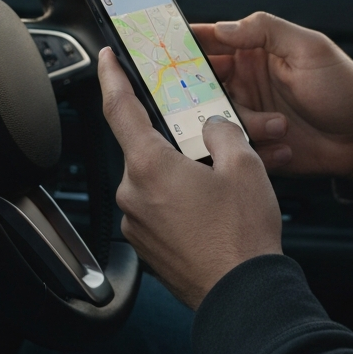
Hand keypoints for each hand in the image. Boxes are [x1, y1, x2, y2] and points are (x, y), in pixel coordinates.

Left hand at [98, 47, 281, 308]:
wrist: (242, 294)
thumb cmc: (242, 235)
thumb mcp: (245, 166)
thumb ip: (223, 132)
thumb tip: (213, 126)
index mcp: (150, 166)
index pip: (120, 110)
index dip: (111, 78)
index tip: (106, 59)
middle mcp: (133, 194)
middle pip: (148, 148)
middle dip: (178, 141)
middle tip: (211, 142)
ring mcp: (138, 223)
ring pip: (158, 180)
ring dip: (184, 174)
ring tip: (225, 186)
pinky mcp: (148, 246)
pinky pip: (161, 209)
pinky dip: (183, 201)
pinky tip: (215, 210)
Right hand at [193, 12, 352, 189]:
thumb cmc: (345, 89)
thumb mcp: (311, 49)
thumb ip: (267, 31)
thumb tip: (223, 26)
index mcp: (255, 52)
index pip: (208, 43)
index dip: (182, 45)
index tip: (162, 51)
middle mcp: (245, 82)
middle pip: (200, 85)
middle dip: (202, 94)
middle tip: (213, 100)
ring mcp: (248, 114)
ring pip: (218, 120)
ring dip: (247, 124)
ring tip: (281, 125)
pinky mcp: (254, 145)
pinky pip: (236, 148)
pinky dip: (259, 148)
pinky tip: (286, 145)